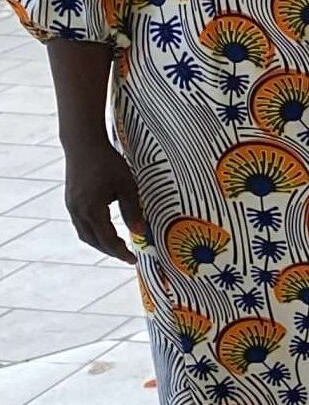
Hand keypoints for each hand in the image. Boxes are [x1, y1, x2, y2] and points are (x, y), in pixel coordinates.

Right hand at [62, 135, 143, 262]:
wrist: (83, 145)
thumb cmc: (108, 162)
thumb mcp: (127, 185)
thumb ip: (133, 210)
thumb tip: (141, 232)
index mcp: (92, 210)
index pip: (107, 240)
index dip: (121, 252)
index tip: (134, 259)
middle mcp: (78, 212)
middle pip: (94, 241)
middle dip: (111, 251)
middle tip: (127, 256)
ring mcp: (72, 207)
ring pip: (85, 234)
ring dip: (101, 243)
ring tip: (118, 246)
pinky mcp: (71, 201)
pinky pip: (81, 224)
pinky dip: (94, 232)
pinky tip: (106, 231)